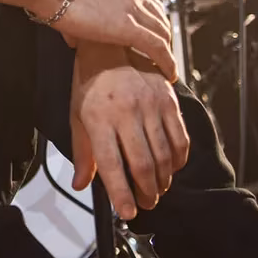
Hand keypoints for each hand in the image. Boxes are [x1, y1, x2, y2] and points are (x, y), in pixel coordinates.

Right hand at [32, 0, 176, 81]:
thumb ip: (81, 11)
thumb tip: (75, 38)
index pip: (149, 2)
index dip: (154, 21)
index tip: (154, 36)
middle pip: (160, 17)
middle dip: (164, 38)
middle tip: (162, 56)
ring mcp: (133, 7)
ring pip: (163, 33)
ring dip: (167, 52)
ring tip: (166, 68)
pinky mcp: (129, 26)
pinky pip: (158, 47)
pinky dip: (166, 62)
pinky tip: (168, 74)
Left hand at [68, 43, 190, 218]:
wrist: (111, 45)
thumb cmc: (90, 82)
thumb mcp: (77, 116)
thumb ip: (82, 153)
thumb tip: (81, 184)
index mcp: (99, 118)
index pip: (111, 165)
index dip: (121, 194)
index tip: (128, 212)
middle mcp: (126, 112)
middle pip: (142, 164)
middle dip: (147, 192)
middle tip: (146, 203)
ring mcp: (150, 105)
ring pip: (164, 155)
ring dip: (164, 179)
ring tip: (158, 189)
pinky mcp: (168, 99)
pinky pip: (180, 137)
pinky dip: (179, 158)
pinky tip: (172, 167)